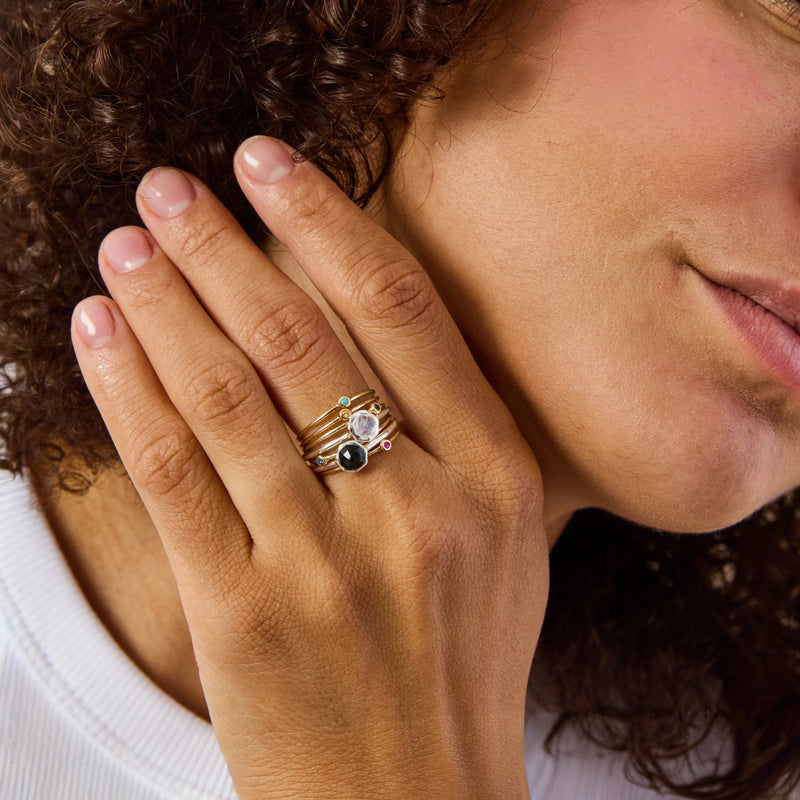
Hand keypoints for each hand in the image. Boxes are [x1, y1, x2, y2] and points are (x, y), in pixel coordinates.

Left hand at [71, 137, 548, 799]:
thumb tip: (383, 333)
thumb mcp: (508, 548)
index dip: (327, 223)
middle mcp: (416, 505)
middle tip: (169, 186)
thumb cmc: (461, 666)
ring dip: (162, 303)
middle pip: (299, 338)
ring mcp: (326, 561)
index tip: (269, 165)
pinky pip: (172, 474)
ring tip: (124, 246)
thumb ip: (463, 442)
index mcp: (495, 478)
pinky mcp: (243, 614)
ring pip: (225, 394)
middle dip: (223, 246)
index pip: (401, 312)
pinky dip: (127, 390)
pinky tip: (97, 332)